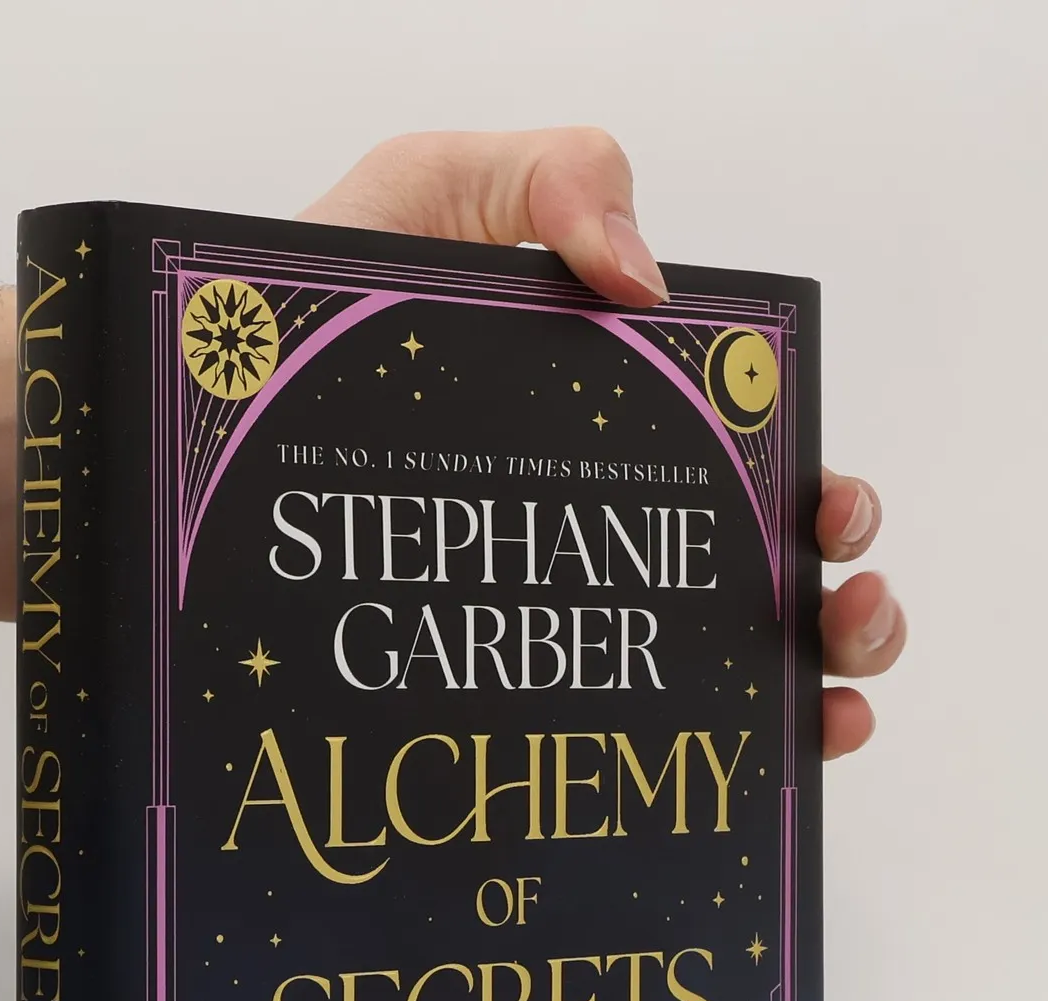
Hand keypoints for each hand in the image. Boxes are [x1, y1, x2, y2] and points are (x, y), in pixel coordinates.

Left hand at [302, 129, 904, 759]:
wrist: (202, 409)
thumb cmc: (314, 304)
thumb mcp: (434, 192)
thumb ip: (554, 178)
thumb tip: (653, 283)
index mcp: (622, 421)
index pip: (751, 468)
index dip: (817, 496)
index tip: (824, 512)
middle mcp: (607, 530)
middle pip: (767, 585)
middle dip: (846, 605)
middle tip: (840, 609)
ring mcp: (558, 619)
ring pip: (722, 678)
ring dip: (812, 691)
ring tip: (827, 706)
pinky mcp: (500, 687)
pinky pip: (616, 740)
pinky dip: (711, 764)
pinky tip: (754, 775)